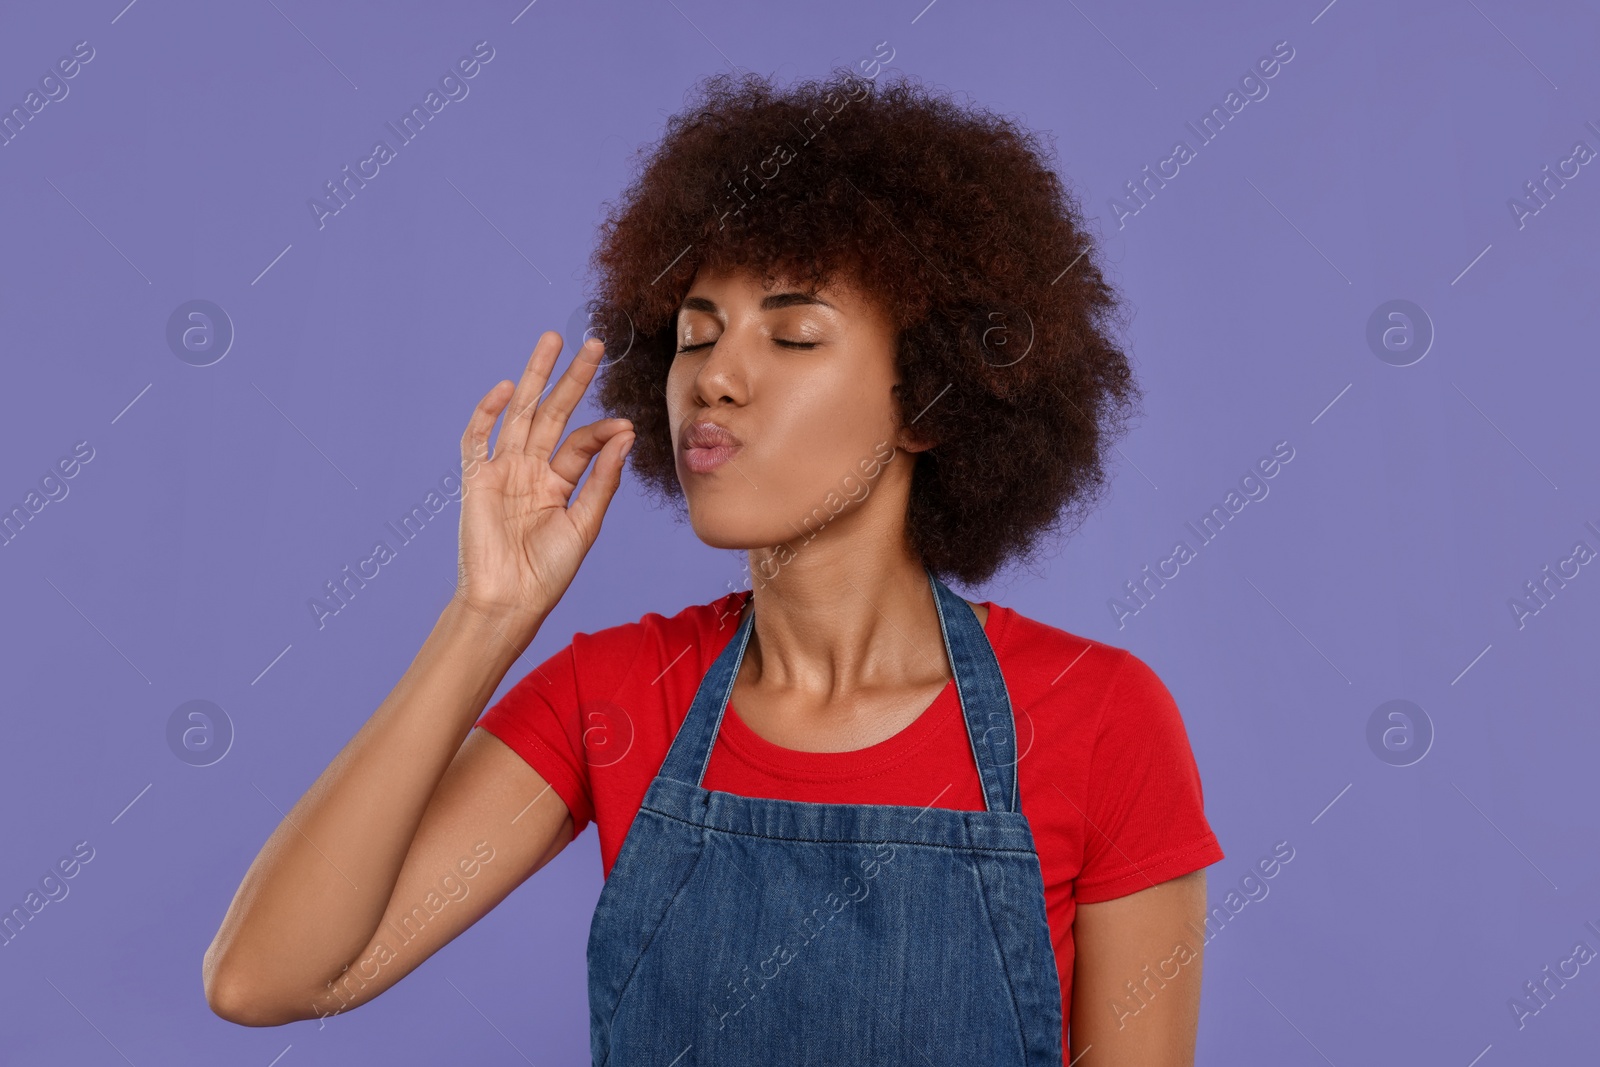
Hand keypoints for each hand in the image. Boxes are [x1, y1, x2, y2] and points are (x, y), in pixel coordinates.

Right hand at [454, 331, 634, 625]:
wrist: (509, 602)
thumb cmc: (548, 573)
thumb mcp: (585, 525)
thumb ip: (603, 479)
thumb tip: (625, 436)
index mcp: (558, 484)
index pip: (581, 443)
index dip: (602, 431)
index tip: (625, 425)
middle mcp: (530, 471)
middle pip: (552, 414)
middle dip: (571, 380)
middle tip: (592, 344)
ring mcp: (503, 472)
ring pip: (520, 414)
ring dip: (536, 377)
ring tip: (552, 342)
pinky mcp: (477, 480)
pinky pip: (478, 440)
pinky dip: (488, 412)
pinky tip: (509, 388)